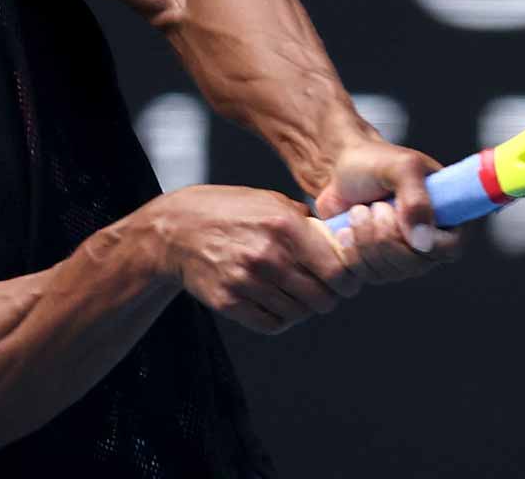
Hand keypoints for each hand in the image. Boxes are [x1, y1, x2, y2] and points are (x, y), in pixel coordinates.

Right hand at [148, 185, 359, 334]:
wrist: (176, 230)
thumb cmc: (227, 211)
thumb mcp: (269, 201)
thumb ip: (304, 221)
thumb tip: (338, 240)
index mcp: (285, 226)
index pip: (336, 270)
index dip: (348, 281)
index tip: (348, 283)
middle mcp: (268, 255)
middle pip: (321, 298)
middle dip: (327, 298)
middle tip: (323, 292)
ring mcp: (247, 281)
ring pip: (298, 314)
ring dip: (302, 309)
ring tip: (294, 295)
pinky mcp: (229, 301)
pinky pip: (271, 324)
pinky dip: (279, 319)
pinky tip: (274, 303)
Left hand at [313, 139, 463, 283]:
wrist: (338, 169)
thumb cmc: (374, 162)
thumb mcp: (401, 166)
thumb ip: (416, 197)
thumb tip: (423, 240)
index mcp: (449, 216)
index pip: (452, 248)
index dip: (427, 243)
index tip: (400, 219)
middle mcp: (430, 243)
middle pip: (415, 266)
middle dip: (386, 235)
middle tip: (375, 206)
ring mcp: (403, 258)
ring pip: (388, 273)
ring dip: (364, 239)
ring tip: (358, 211)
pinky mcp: (376, 266)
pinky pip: (364, 276)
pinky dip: (350, 251)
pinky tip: (346, 229)